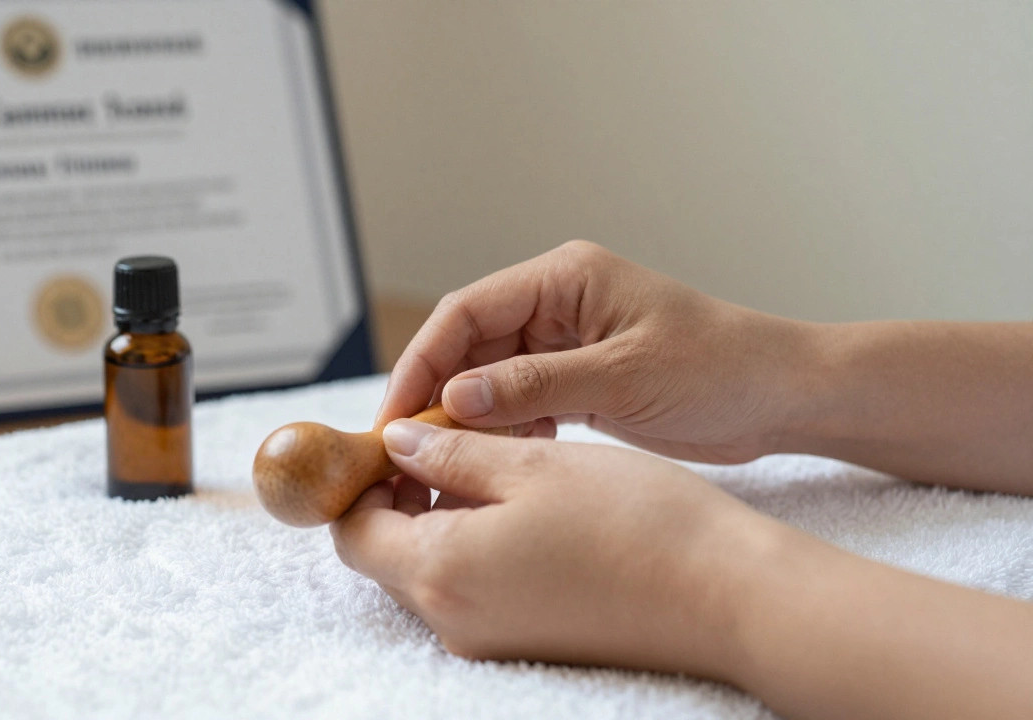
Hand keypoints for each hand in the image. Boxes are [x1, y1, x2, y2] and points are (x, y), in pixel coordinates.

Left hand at [330, 420, 778, 676]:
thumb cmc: (638, 523)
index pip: (352, 530)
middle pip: (386, 554)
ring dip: (442, 514)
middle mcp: (452, 620)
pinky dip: (477, 543)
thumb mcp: (533, 465)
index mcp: (440, 571)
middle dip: (401, 493)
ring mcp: (489, 639)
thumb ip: (449, 453)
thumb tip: (395, 441)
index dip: (361, 478)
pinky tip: (525, 505)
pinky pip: (472, 589)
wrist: (730, 598)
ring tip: (495, 460)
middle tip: (446, 438)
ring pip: (431, 568)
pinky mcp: (525, 643)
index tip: (392, 436)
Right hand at [377, 240, 818, 463]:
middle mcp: (556, 304)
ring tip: (442, 466)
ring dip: (465, 420)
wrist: (781, 396)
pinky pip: (518, 403)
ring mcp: (565, 343)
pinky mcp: (576, 380)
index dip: (423, 362)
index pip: (466, 312)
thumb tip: (455, 398)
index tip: (397, 416)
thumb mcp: (624, 377)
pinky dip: (502, 432)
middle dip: (436, 396)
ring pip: (488, 379)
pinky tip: (494, 462)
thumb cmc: (721, 368)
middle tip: (406, 452)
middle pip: (468, 346)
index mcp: (564, 278)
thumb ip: (537, 385)